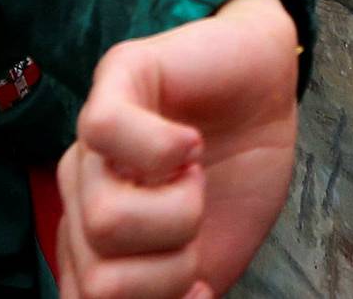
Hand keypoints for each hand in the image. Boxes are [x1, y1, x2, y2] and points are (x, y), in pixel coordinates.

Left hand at [57, 0, 299, 298]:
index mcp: (92, 239)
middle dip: (170, 269)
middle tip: (200, 220)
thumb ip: (168, 294)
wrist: (272, 90)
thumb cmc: (240, 173)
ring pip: (103, 220)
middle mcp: (80, 191)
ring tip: (196, 176)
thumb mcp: (209, 256)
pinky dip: (164, 151)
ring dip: (177, 211)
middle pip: (99, 279)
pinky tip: (190, 145)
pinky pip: (104, 131)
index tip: (199, 285)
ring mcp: (91, 137)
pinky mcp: (116, 75)